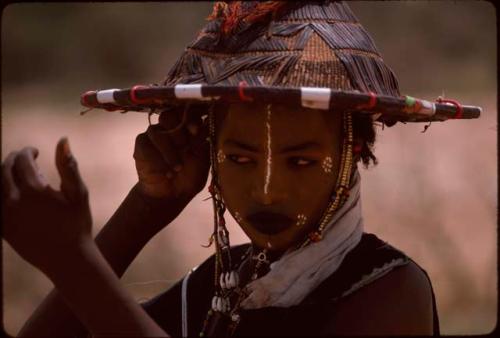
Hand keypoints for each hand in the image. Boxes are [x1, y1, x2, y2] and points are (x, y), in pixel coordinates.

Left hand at [2, 138, 91, 274]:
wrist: (67, 258)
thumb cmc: (77, 224)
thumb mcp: (78, 193)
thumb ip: (68, 166)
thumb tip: (62, 140)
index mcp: (34, 189)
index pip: (22, 159)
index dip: (28, 151)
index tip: (35, 151)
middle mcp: (13, 200)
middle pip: (4, 169)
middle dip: (13, 160)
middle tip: (25, 159)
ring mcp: (4, 215)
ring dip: (4, 175)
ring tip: (17, 175)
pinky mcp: (2, 228)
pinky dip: (1, 193)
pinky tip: (11, 193)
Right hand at [133, 104, 209, 201]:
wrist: (171, 195)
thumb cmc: (189, 176)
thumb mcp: (202, 160)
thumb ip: (204, 141)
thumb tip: (212, 121)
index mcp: (187, 128)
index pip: (187, 111)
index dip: (191, 116)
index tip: (196, 130)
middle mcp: (170, 128)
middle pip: (169, 115)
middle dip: (178, 132)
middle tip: (185, 147)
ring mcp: (154, 135)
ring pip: (157, 132)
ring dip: (169, 152)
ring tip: (178, 168)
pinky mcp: (141, 145)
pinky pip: (146, 144)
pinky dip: (157, 160)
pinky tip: (166, 172)